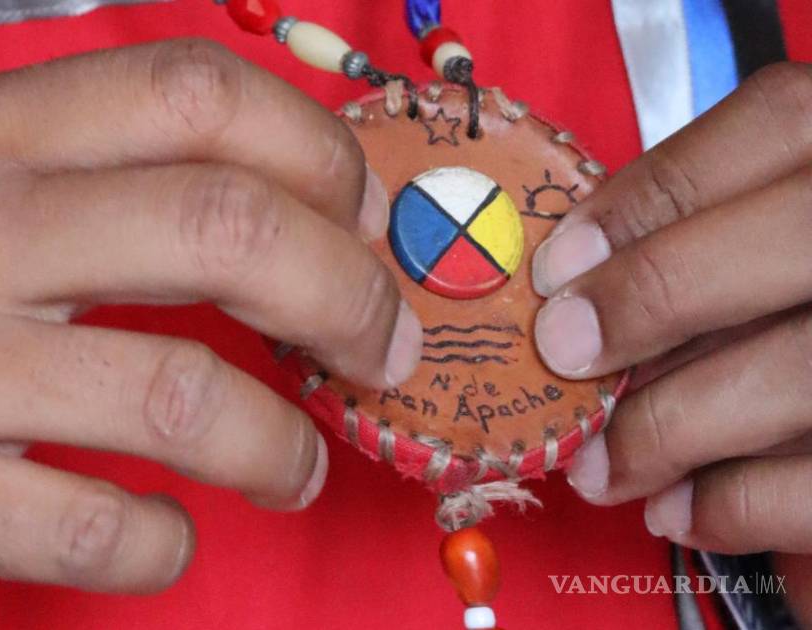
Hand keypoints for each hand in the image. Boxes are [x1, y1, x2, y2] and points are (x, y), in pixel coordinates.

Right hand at [0, 39, 418, 622]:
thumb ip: (37, 161)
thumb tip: (200, 178)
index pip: (190, 95)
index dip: (311, 148)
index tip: (352, 210)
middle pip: (230, 231)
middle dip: (348, 294)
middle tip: (375, 345)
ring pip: (189, 397)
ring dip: (280, 444)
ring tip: (294, 464)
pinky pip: (100, 527)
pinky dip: (164, 544)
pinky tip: (164, 536)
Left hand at [529, 62, 811, 554]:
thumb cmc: (798, 286)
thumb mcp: (779, 225)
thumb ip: (708, 227)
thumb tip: (573, 286)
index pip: (777, 124)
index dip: (651, 195)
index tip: (556, 266)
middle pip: (789, 243)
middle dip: (653, 299)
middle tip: (562, 353)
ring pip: (796, 374)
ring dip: (668, 429)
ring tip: (600, 464)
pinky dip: (733, 505)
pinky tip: (678, 508)